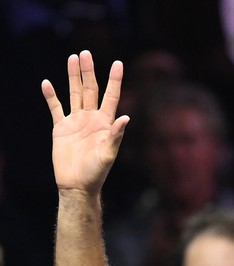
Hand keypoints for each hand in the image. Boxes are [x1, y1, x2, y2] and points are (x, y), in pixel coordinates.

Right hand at [42, 50, 127, 194]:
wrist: (77, 184)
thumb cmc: (97, 172)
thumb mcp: (109, 154)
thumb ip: (116, 135)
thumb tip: (126, 117)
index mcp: (105, 123)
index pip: (111, 96)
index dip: (114, 80)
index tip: (118, 63)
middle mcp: (91, 118)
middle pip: (90, 89)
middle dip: (88, 71)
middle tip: (85, 53)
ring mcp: (76, 121)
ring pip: (74, 93)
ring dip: (73, 77)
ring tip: (72, 58)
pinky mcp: (61, 128)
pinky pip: (55, 108)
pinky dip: (51, 96)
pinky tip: (47, 83)